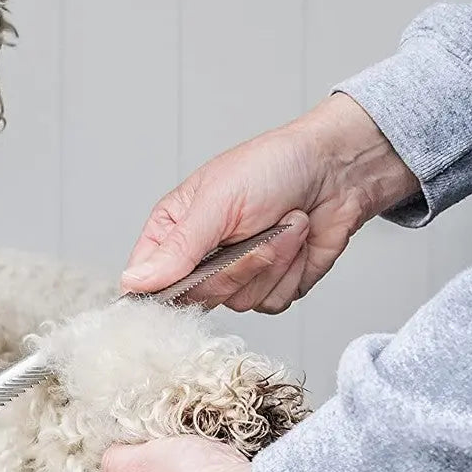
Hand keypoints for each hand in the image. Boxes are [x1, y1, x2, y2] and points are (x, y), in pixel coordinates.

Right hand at [121, 93, 419, 311]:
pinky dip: (292, 272)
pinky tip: (297, 241)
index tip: (185, 278)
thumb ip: (176, 248)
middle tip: (251, 230)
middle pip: (198, 297)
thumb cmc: (272, 167)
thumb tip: (133, 281)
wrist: (339, 171)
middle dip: (235, 266)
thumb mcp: (216, 202)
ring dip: (271, 262)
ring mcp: (237, 275)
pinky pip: (272, 303)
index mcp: (172, 231)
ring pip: (239, 302)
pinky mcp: (272, 286)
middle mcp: (200, 258)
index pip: (146, 279)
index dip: (159, 290)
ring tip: (281, 225)